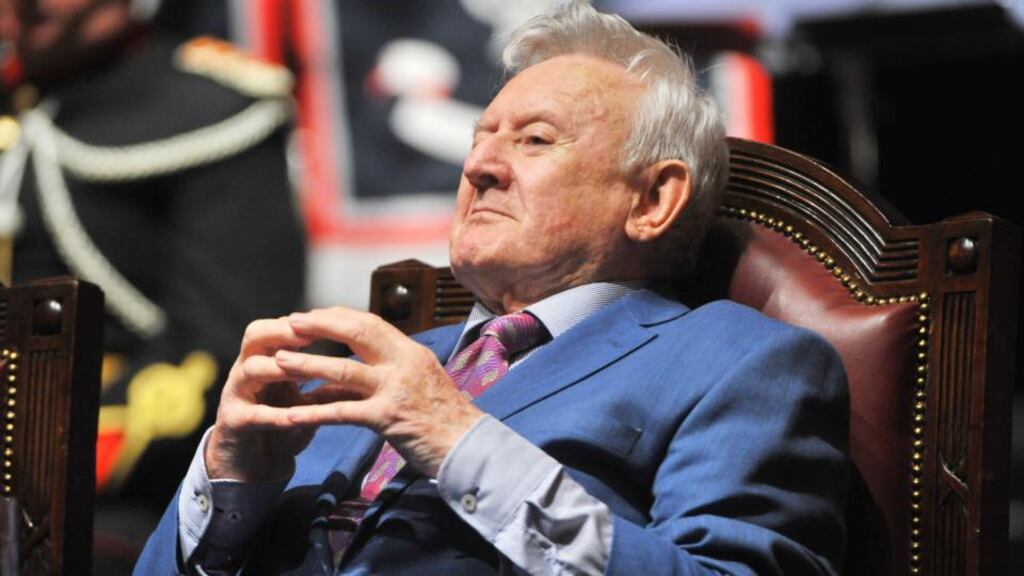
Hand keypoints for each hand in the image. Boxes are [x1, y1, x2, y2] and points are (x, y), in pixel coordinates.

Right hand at [205, 317, 315, 481]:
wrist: (253, 462)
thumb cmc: (282, 423)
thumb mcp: (309, 402)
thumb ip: (331, 386)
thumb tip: (368, 374)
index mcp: (267, 358)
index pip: (280, 326)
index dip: (304, 322)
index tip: (331, 320)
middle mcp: (247, 369)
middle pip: (255, 335)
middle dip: (282, 332)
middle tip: (309, 336)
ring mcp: (237, 394)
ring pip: (251, 369)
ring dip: (279, 369)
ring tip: (305, 372)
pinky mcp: (234, 423)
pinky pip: (253, 414)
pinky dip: (275, 415)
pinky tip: (295, 418)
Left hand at [275, 307, 484, 477]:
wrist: (470, 446)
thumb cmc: (446, 420)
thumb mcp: (419, 385)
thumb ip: (388, 375)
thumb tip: (348, 378)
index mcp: (412, 352)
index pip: (372, 322)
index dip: (339, 316)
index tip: (313, 315)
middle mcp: (405, 364)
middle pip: (357, 333)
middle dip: (321, 325)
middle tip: (291, 323)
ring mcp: (397, 390)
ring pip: (344, 370)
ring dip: (308, 365)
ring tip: (278, 361)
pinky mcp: (389, 418)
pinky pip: (343, 412)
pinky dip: (314, 413)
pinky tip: (290, 415)